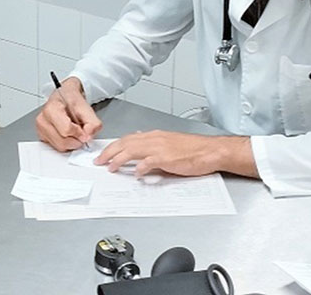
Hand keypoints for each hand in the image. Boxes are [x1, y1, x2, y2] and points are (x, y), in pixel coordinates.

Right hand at [35, 77, 102, 151]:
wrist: (64, 97)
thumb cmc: (71, 100)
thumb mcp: (87, 108)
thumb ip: (92, 123)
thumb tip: (88, 136)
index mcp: (52, 109)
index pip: (66, 130)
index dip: (79, 133)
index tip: (84, 129)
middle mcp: (43, 120)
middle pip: (62, 142)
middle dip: (75, 140)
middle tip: (80, 131)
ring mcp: (40, 129)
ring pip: (60, 147)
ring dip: (71, 143)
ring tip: (74, 131)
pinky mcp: (42, 137)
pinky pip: (57, 147)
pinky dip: (65, 144)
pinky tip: (67, 134)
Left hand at [94, 130, 257, 177]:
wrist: (211, 150)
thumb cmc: (194, 149)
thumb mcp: (169, 141)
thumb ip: (153, 142)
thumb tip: (139, 140)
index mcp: (154, 135)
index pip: (127, 138)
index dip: (113, 146)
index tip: (104, 153)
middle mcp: (155, 139)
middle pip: (125, 143)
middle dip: (109, 152)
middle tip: (99, 161)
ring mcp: (160, 148)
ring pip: (132, 150)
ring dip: (119, 159)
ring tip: (110, 167)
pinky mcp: (168, 158)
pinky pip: (149, 162)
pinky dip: (140, 168)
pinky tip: (136, 174)